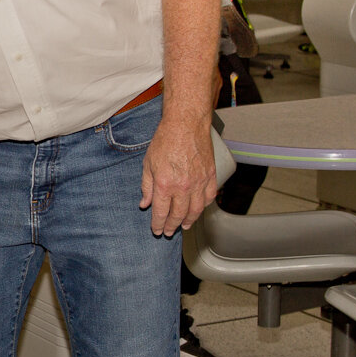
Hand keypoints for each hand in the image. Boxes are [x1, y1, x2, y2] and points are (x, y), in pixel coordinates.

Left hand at [139, 117, 217, 237]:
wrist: (186, 124)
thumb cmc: (165, 140)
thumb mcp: (148, 164)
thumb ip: (146, 186)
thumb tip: (145, 204)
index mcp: (164, 184)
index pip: (161, 212)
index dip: (158, 224)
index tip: (157, 230)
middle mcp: (183, 187)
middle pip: (178, 215)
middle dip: (172, 226)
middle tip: (169, 232)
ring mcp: (199, 182)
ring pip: (195, 210)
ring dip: (189, 221)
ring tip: (184, 226)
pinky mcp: (211, 176)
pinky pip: (209, 197)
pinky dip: (203, 206)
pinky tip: (198, 210)